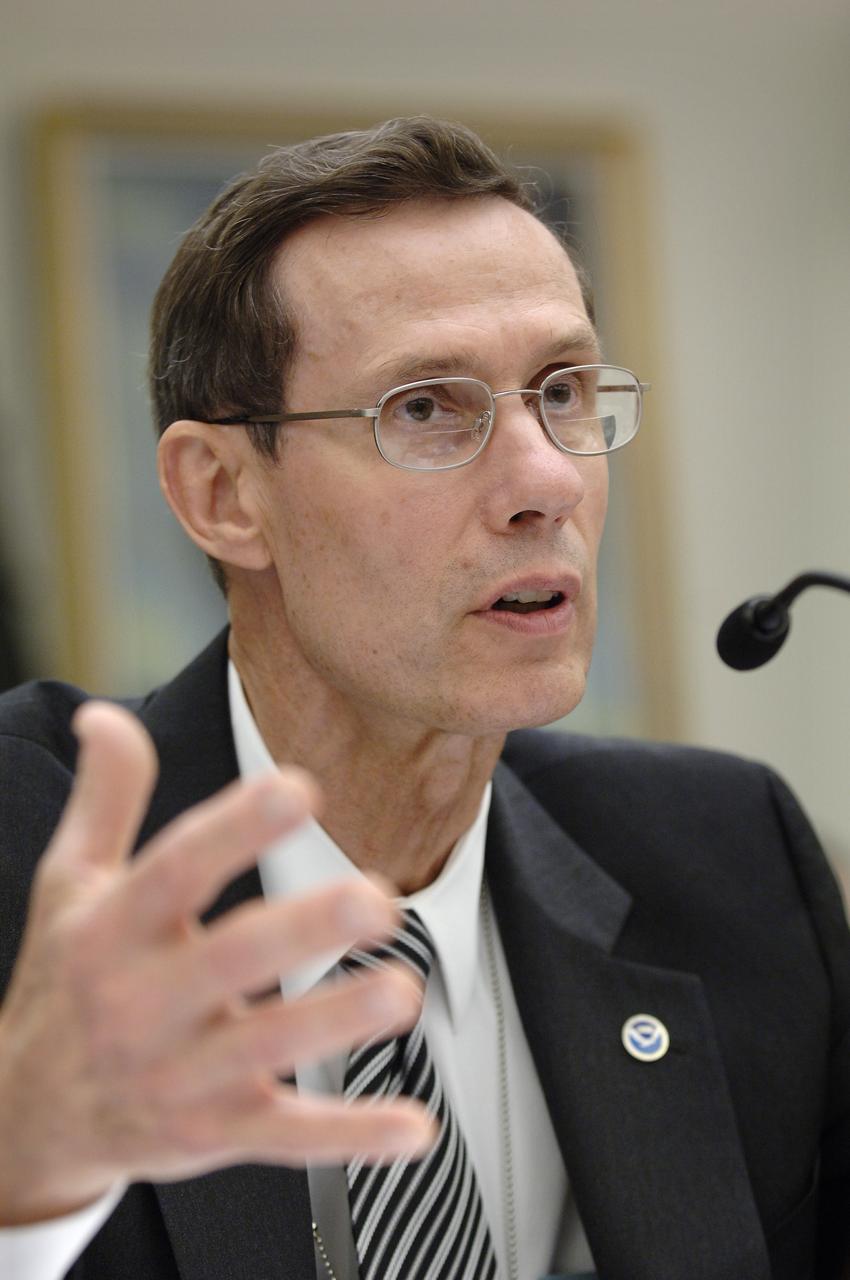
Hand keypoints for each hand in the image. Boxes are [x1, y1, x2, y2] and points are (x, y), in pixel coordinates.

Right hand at [0, 702, 431, 1225]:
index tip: (299, 789)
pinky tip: (414, 1128)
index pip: (174, 871)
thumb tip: (104, 714)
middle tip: (377, 899)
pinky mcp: (214, 1130)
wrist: (28, 1115)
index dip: (235, 829)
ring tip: (405, 992)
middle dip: (303, 930)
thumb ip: (106, 799)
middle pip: (229, 960)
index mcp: (112, 930)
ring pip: (265, 1049)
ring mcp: (179, 1073)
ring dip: (336, 1023)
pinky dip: (349, 1135)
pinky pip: (286, 1137)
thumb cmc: (68, 978)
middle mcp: (142, 1002)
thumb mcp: (70, 884)